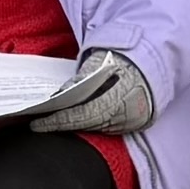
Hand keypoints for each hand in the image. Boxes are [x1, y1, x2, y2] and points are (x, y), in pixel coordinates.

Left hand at [32, 48, 154, 136]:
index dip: (59, 121)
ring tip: (53, 121)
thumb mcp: (100, 61)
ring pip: (96, 128)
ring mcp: (132, 122)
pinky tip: (74, 120)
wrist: (152, 64)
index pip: (83, 114)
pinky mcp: (133, 125)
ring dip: (75, 126)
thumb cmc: (124, 59)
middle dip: (63, 124)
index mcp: (120, 94)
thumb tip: (60, 94)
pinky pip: (106, 129)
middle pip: (88, 125)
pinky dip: (90, 125)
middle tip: (40, 124)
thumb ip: (81, 78)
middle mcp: (128, 113)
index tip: (37, 124)